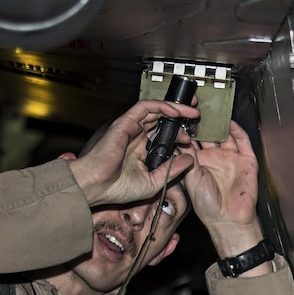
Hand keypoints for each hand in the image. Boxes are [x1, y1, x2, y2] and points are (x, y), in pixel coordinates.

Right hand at [63, 100, 198, 206]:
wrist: (97, 186)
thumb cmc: (117, 188)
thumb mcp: (154, 181)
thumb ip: (171, 170)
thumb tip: (190, 160)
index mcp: (142, 152)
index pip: (164, 137)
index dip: (179, 135)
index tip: (192, 139)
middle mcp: (137, 138)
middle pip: (162, 121)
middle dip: (181, 116)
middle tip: (197, 116)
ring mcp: (132, 129)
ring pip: (156, 111)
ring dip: (175, 109)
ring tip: (192, 111)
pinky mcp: (125, 122)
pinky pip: (145, 107)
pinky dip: (161, 106)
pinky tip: (175, 111)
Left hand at [184, 120, 265, 257]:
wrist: (228, 219)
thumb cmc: (207, 205)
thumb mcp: (190, 178)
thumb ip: (186, 158)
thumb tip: (178, 140)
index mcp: (199, 162)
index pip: (193, 141)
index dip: (188, 129)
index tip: (181, 118)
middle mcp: (215, 158)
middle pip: (210, 134)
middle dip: (203, 122)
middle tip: (195, 110)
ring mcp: (231, 158)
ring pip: (226, 134)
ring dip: (220, 124)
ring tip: (212, 111)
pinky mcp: (246, 160)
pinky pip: (243, 141)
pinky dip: (237, 130)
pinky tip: (229, 122)